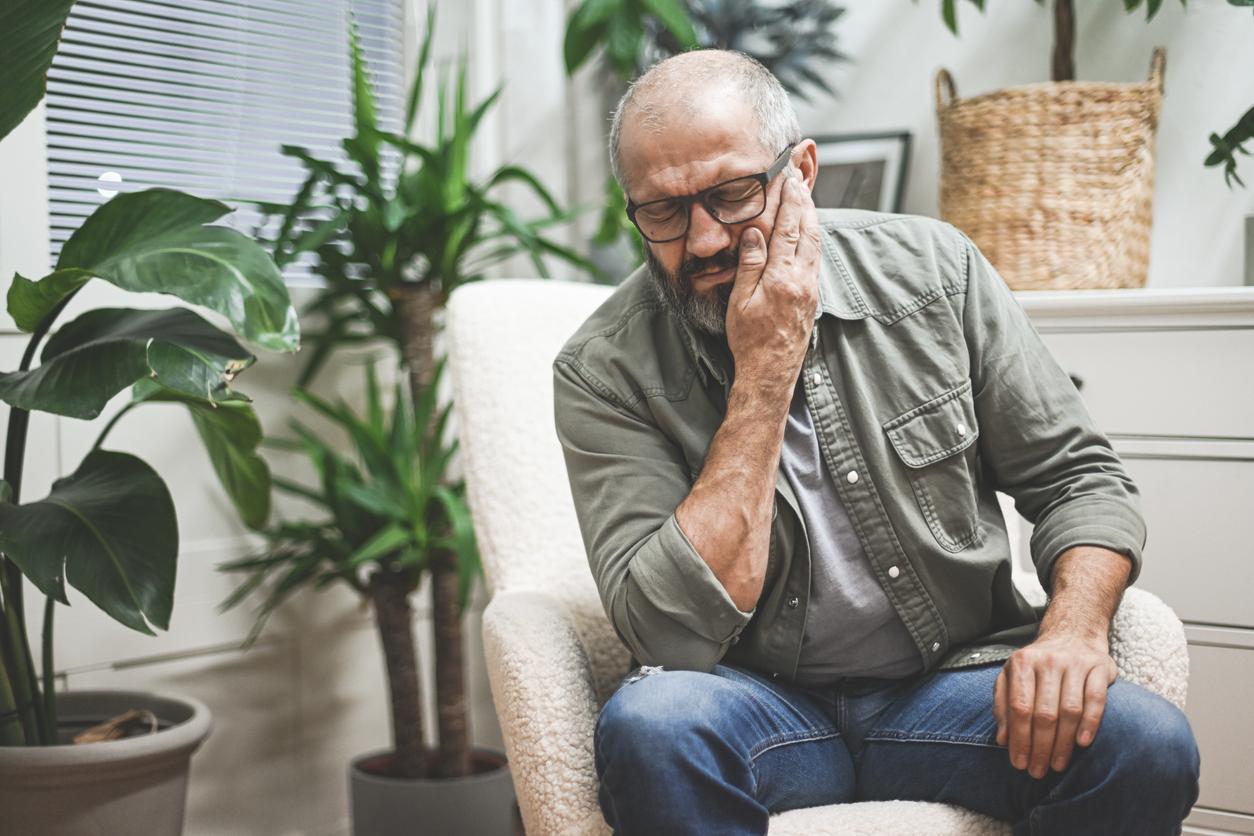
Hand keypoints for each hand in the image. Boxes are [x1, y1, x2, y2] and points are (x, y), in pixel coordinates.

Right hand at [724, 167, 820, 386]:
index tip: (789, 181)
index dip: (790, 202)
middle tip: (801, 181)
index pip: (788, 229)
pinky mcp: (812, 298)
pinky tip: (807, 234)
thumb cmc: (749, 340)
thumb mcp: (740, 301)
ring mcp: (810, 289)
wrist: (770, 372)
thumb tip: (754, 231)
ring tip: (806, 199)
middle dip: (805, 203)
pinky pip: (815, 259)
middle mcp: (802, 280)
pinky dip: (812, 238)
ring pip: (815, 244)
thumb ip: (750, 264)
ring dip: (812, 219)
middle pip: (808, 231)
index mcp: (782, 278)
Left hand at [993, 633, 1118, 778]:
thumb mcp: (1012, 676)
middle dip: (1040, 747)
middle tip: (1038, 771)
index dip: (1019, 738)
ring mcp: (1075, 663)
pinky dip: (1090, 723)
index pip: (1020, 707)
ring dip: (1063, 743)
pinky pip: (1096, 699)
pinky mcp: (1099, 667)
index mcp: (1022, 663)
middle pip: (1044, 713)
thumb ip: (1003, 704)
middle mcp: (1048, 661)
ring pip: (1069, 710)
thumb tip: (1002, 739)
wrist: (1073, 633)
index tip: (1019, 763)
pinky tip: (1083, 743)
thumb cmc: (1038, 664)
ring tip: (1058, 764)